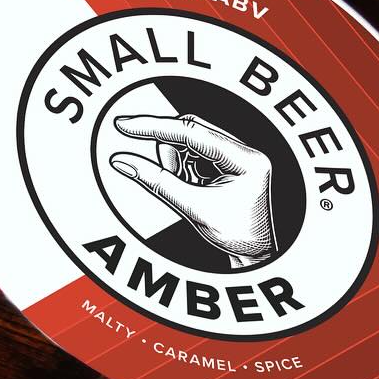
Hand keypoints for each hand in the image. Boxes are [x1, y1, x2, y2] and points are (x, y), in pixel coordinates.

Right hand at [110, 112, 276, 266]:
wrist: (254, 254)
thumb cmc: (234, 235)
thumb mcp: (193, 208)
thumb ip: (158, 182)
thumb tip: (124, 161)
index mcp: (246, 160)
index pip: (194, 133)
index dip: (156, 127)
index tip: (126, 125)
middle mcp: (245, 151)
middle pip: (191, 132)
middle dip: (171, 156)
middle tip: (174, 182)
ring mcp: (237, 155)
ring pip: (189, 143)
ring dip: (177, 166)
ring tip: (188, 192)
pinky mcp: (228, 162)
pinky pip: (194, 154)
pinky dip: (183, 170)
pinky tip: (193, 189)